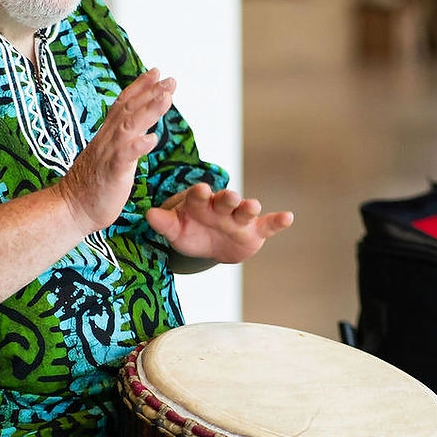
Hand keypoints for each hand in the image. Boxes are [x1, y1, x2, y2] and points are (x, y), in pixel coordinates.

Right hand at [57, 68, 175, 232]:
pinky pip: (124, 156)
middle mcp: (108, 139)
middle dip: (150, 92)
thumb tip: (142, 132)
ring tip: (167, 97)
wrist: (71, 208)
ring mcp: (109, 154)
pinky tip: (152, 138)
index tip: (156, 72)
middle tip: (170, 79)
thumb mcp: (110, 157)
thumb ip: (124, 142)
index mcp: (108, 135)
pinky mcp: (111, 172)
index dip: (140, 87)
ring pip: (129, 126)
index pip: (124, 104)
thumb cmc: (93, 186)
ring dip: (149, 110)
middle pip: (129, 109)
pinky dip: (138, 146)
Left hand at [146, 183, 292, 264]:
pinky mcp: (255, 231)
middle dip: (227, 198)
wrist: (210, 246)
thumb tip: (148, 214)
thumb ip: (164, 223)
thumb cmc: (191, 232)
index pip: (199, 196)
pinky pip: (268, 225)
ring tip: (253, 206)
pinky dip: (278, 221)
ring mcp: (239, 219)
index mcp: (200, 203)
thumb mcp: (175, 231)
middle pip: (225, 200)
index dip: (199, 194)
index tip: (199, 190)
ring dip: (249, 208)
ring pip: (245, 211)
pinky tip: (288, 217)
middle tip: (230, 196)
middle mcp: (221, 207)